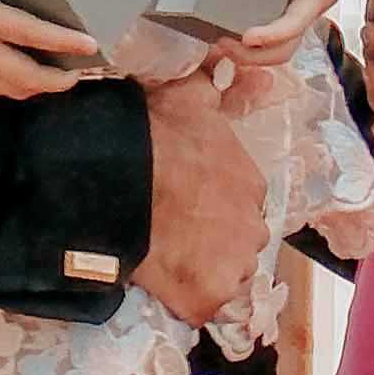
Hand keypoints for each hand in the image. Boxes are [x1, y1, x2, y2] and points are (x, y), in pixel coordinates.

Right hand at [0, 0, 109, 102]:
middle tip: (82, 69)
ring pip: (11, 89)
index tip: (90, 43)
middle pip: (26, 75)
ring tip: (62, 78)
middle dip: (59, 79)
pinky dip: (16, 89)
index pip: (27, 32)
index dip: (62, 41)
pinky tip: (27, 80)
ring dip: (40, 88)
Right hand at [132, 72, 272, 327]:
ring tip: (168, 261)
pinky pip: (203, 308)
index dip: (212, 210)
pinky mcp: (209, 297)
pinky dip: (186, 301)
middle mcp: (254, 226)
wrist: (119, 178)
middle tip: (177, 236)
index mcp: (251, 184)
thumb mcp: (188, 99)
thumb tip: (230, 65)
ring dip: (204, 272)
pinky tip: (164, 285)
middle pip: (239, 243)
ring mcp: (234, 265)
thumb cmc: (152, 137)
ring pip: (226, 277)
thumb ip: (212, 87)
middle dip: (215, 243)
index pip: (240, 205)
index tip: (188, 208)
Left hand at [218, 0, 348, 53]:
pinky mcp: (289, 19)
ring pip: (289, 45)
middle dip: (275, 32)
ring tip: (222, 44)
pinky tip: (223, 44)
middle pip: (304, 21)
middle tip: (245, 35)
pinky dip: (252, 52)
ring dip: (258, 53)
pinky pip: (276, 45)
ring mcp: (306, 10)